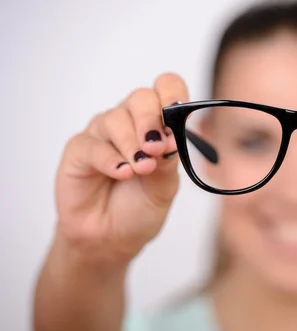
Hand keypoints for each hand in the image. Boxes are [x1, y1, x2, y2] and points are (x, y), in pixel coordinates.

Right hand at [54, 73, 188, 265]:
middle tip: (156, 148)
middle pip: (140, 98)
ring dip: (131, 144)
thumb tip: (171, 136)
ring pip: (115, 119)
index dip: (173, 94)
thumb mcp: (165, 187)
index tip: (178, 115)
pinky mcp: (79, 150)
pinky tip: (122, 173)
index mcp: (157, 124)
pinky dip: (110, 159)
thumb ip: (168, 160)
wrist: (113, 238)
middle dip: (151, 120)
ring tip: (141, 169)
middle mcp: (129, 123)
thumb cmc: (140, 207)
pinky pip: (93, 145)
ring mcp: (103, 134)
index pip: (166, 88)